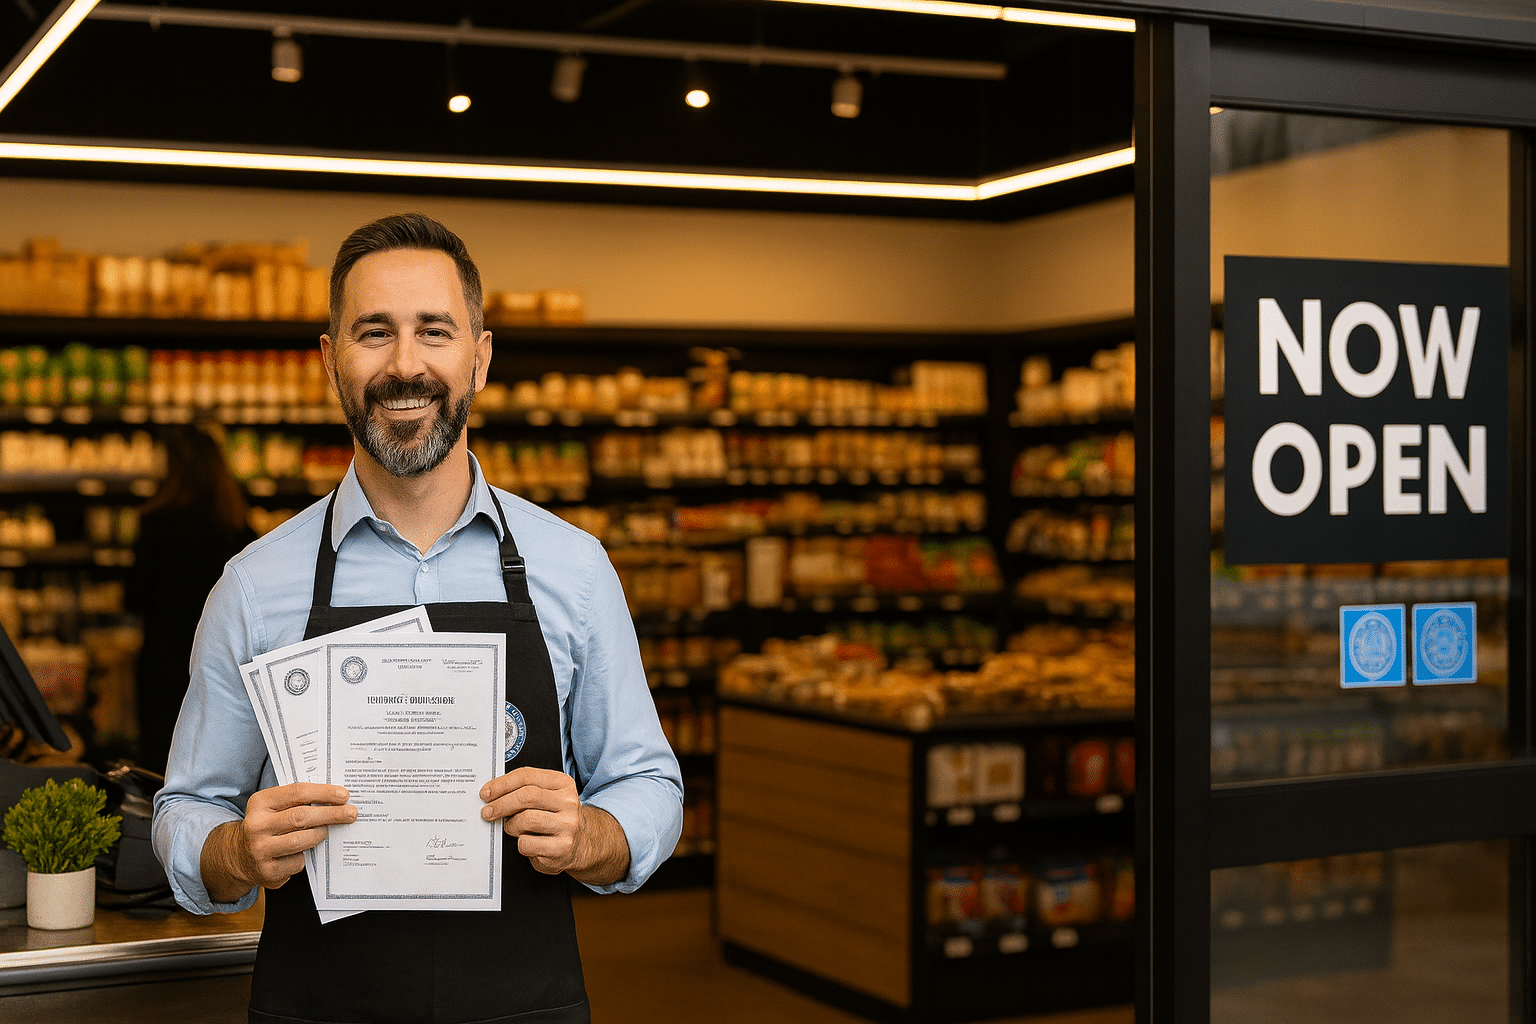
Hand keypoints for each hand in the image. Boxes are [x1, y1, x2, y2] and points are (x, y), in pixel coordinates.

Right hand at [201, 783, 354, 901]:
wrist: (237, 856)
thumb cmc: (266, 825)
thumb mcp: (272, 806)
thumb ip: (296, 800)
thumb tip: (335, 797)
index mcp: (259, 803)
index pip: (297, 793)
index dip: (324, 793)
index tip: (344, 795)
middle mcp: (256, 826)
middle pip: (302, 817)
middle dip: (331, 814)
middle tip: (351, 813)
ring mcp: (260, 850)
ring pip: (302, 841)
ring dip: (320, 835)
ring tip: (326, 832)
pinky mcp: (267, 872)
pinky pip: (298, 862)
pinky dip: (305, 857)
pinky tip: (300, 852)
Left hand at [480, 767, 581, 874]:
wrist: (579, 843)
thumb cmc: (554, 817)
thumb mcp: (546, 796)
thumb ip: (524, 789)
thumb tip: (492, 793)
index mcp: (563, 783)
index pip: (527, 776)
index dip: (501, 784)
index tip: (486, 793)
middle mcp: (568, 802)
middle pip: (526, 796)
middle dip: (501, 804)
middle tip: (487, 812)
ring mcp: (567, 825)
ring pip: (526, 820)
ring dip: (511, 825)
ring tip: (512, 828)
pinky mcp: (561, 848)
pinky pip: (527, 843)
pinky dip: (520, 844)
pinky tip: (527, 842)